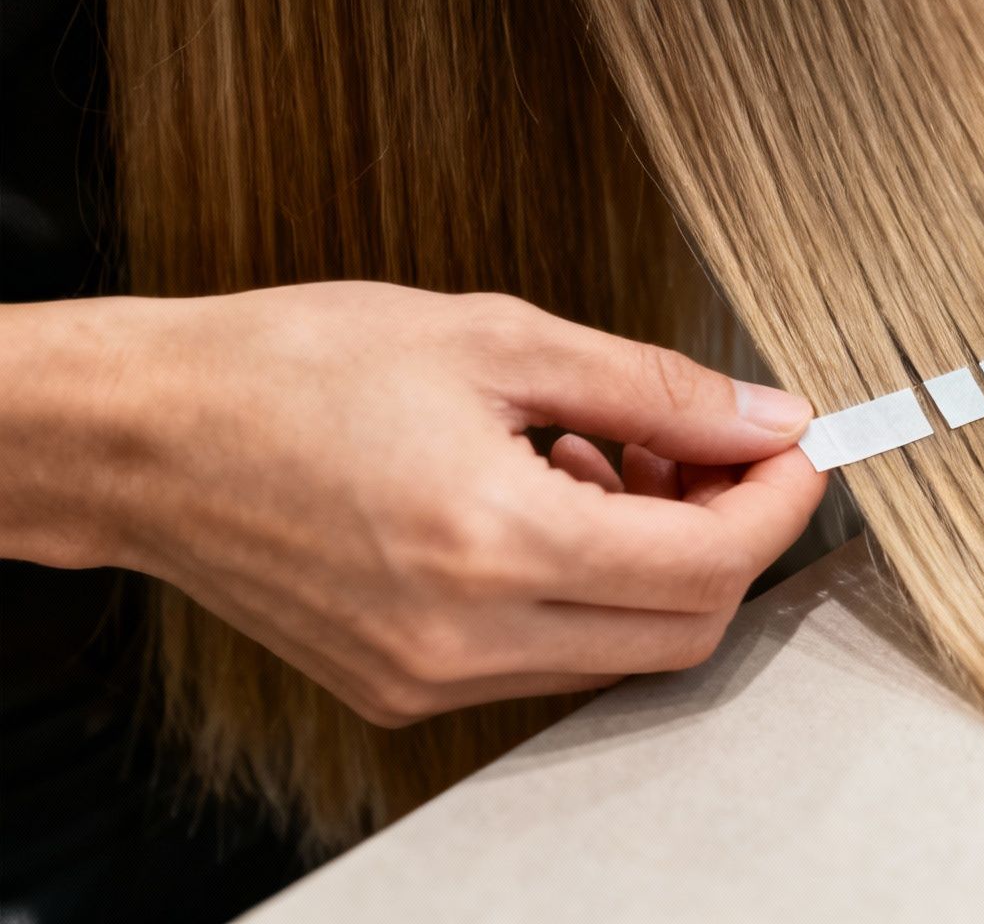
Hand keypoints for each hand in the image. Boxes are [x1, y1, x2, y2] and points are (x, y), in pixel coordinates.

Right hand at [0, 283, 823, 726]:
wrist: (145, 435)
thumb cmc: (290, 368)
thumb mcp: (495, 340)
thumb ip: (651, 386)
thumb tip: (761, 414)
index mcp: (493, 541)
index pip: (709, 562)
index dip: (778, 501)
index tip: (796, 445)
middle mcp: (465, 635)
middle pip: (684, 626)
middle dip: (730, 535)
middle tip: (717, 448)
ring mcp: (431, 676)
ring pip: (620, 647)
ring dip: (658, 559)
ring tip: (616, 455)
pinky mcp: (403, 686)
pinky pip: (548, 654)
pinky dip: (586, 585)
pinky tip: (552, 495)